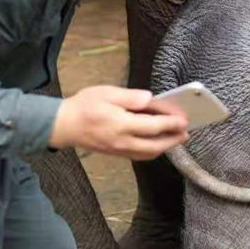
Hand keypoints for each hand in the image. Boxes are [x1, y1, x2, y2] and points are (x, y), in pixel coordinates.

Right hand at [49, 86, 189, 160]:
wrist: (63, 126)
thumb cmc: (83, 106)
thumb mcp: (105, 92)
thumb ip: (129, 97)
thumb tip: (150, 98)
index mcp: (119, 124)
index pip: (151, 126)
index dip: (170, 123)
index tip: (183, 119)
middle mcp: (121, 141)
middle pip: (154, 144)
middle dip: (172, 139)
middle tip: (186, 132)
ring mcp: (119, 150)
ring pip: (148, 153)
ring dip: (165, 147)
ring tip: (176, 138)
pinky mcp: (116, 154)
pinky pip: (139, 155)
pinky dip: (153, 151)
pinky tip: (159, 143)